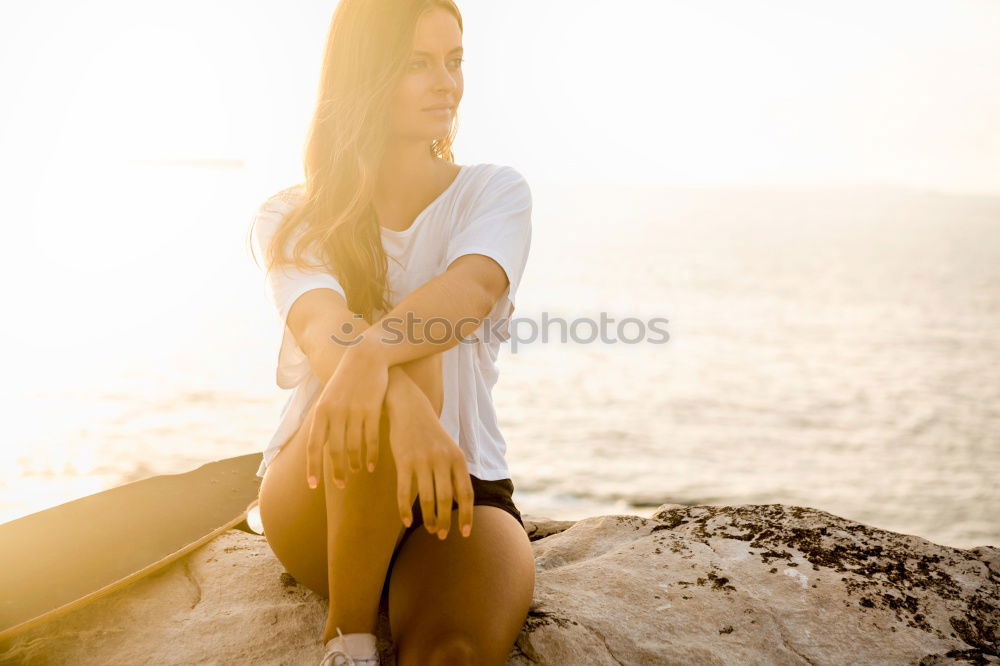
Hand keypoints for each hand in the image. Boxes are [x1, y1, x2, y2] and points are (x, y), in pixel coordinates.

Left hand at [305, 344, 388, 489]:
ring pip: (353, 446)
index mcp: (321, 412)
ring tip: (357, 472)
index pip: (314, 445)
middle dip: (336, 471)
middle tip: (340, 485)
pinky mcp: (372, 409)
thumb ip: (324, 422)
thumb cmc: (345, 382)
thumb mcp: (329, 399)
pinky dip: (371, 454)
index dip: (313, 467)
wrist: (365, 358)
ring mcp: (355, 411)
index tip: (313, 485)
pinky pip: (371, 438)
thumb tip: (319, 449)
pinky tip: (372, 465)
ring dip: (355, 463)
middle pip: (334, 450)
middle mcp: (336, 413)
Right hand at [388, 395, 474, 539]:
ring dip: (428, 519)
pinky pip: (405, 492)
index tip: (464, 533)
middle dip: (445, 522)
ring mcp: (423, 460)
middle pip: (446, 500)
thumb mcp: (449, 449)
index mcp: (458, 459)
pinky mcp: (404, 461)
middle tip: (441, 535)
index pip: (466, 493)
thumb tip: (459, 503)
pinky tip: (406, 522)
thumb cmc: (431, 435)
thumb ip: (455, 472)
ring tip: (428, 529)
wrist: (410, 409)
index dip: (466, 515)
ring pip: (427, 499)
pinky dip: (405, 510)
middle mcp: (443, 460)